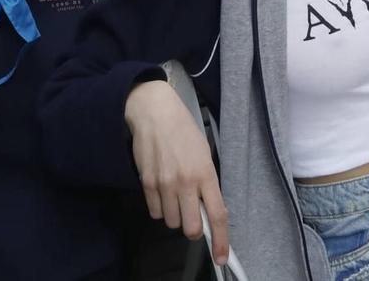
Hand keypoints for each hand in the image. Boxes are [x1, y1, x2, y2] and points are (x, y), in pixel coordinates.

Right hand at [126, 80, 229, 264]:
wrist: (154, 113)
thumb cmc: (183, 130)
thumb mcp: (204, 153)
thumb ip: (207, 183)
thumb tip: (208, 210)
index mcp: (205, 173)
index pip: (217, 214)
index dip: (221, 240)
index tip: (222, 256)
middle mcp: (185, 182)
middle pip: (191, 227)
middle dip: (194, 228)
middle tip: (193, 215)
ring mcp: (164, 184)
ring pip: (171, 222)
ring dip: (175, 215)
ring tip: (175, 194)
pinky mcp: (147, 184)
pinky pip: (154, 213)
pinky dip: (159, 208)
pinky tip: (162, 190)